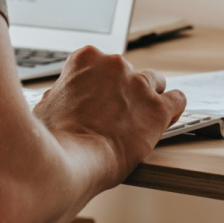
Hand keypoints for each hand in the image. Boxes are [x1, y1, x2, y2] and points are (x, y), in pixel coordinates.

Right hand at [31, 47, 186, 184]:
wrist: (66, 163)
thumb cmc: (51, 139)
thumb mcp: (45, 105)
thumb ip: (62, 94)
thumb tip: (64, 98)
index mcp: (86, 59)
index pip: (100, 64)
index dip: (100, 84)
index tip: (99, 100)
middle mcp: (115, 65)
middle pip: (128, 72)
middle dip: (124, 90)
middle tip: (117, 114)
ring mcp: (138, 85)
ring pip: (156, 82)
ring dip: (150, 97)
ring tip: (143, 116)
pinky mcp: (157, 109)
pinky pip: (178, 100)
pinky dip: (174, 109)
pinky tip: (168, 118)